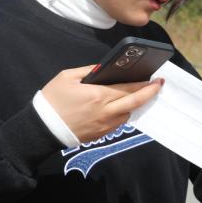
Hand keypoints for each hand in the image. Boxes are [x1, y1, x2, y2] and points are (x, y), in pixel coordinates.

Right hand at [41, 66, 162, 142]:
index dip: (145, 84)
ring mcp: (104, 125)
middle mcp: (106, 112)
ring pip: (128, 114)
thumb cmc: (53, 100)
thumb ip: (89, 71)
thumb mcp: (67, 77)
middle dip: (149, 93)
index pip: (129, 89)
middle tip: (159, 85)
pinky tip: (122, 106)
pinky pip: (118, 122)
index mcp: (98, 96)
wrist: (42, 128)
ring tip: (138, 94)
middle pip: (135, 102)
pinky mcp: (101, 134)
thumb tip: (104, 68)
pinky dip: (123, 113)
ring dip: (135, 104)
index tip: (157, 79)